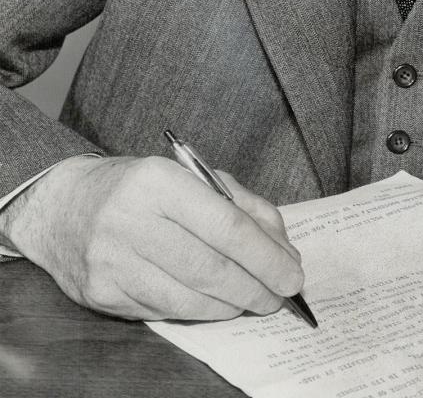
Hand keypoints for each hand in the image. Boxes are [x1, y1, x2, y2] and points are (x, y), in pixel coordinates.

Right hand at [0, 154, 302, 320]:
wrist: (63, 206)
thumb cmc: (139, 188)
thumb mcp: (191, 176)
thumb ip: (241, 204)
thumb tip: (282, 247)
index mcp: (159, 181)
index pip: (225, 226)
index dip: (266, 256)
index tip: (293, 273)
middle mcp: (131, 220)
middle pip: (210, 268)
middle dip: (255, 288)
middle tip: (280, 295)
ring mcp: (112, 261)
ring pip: (188, 298)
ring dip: (231, 306)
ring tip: (254, 301)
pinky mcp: (101, 294)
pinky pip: (164, 311)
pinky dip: (199, 311)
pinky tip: (216, 304)